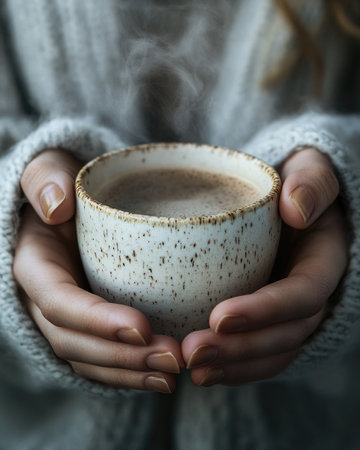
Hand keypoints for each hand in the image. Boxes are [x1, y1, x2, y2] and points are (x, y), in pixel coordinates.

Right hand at [14, 150, 183, 392]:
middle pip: (75, 341)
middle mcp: (45, 300)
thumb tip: (56, 208)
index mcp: (35, 266)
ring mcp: (65, 317)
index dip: (96, 320)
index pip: (59, 302)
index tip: (141, 327)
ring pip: (89, 359)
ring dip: (130, 372)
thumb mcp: (50, 169)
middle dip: (122, 356)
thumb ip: (47, 179)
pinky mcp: (87, 324)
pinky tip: (163, 376)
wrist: (73, 206)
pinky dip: (128, 373)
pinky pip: (101, 360)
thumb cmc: (65, 186)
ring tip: (174, 374)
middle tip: (173, 356)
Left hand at [182, 148, 347, 386]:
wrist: (284, 203)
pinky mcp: (270, 321)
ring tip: (193, 369)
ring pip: (272, 352)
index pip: (302, 294)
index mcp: (323, 261)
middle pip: (286, 333)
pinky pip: (260, 354)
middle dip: (241, 348)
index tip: (219, 316)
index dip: (266, 310)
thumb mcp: (310, 169)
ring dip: (234, 366)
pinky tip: (202, 373)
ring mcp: (290, 312)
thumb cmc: (294, 183)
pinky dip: (234, 369)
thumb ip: (311, 181)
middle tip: (193, 351)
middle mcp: (311, 294)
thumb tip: (297, 209)